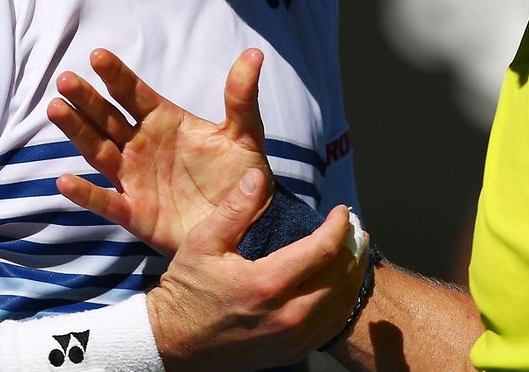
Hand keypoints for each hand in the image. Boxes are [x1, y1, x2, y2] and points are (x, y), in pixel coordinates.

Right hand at [48, 47, 272, 254]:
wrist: (247, 222)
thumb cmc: (241, 175)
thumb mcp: (244, 133)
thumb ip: (241, 96)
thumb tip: (255, 54)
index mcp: (164, 122)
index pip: (134, 93)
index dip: (116, 75)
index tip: (97, 55)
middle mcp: (142, 146)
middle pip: (107, 118)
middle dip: (86, 99)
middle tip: (66, 80)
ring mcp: (135, 178)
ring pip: (98, 151)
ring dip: (77, 132)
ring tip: (56, 109)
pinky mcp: (135, 212)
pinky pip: (105, 201)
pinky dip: (85, 193)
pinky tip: (64, 181)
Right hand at [147, 167, 366, 370]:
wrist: (173, 343)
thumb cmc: (186, 290)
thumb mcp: (203, 241)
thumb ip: (235, 208)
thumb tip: (258, 174)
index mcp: (268, 283)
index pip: (324, 250)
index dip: (339, 226)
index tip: (342, 211)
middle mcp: (286, 315)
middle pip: (341, 277)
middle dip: (353, 249)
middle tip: (356, 230)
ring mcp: (291, 339)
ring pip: (341, 305)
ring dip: (352, 276)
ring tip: (354, 253)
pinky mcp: (289, 353)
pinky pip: (330, 327)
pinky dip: (341, 303)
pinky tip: (339, 286)